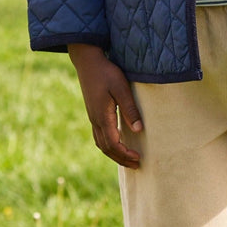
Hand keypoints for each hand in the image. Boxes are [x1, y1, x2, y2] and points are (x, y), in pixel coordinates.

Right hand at [67, 44, 143, 167]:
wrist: (87, 61)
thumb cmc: (106, 72)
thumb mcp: (121, 88)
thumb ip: (130, 108)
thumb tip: (138, 130)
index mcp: (102, 116)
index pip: (113, 143)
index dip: (125, 154)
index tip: (139, 158)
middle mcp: (95, 120)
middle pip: (106, 148)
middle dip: (121, 159)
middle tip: (137, 165)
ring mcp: (92, 117)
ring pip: (101, 143)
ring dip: (114, 154)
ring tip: (128, 159)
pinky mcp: (93, 113)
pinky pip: (99, 136)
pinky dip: (108, 145)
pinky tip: (117, 143)